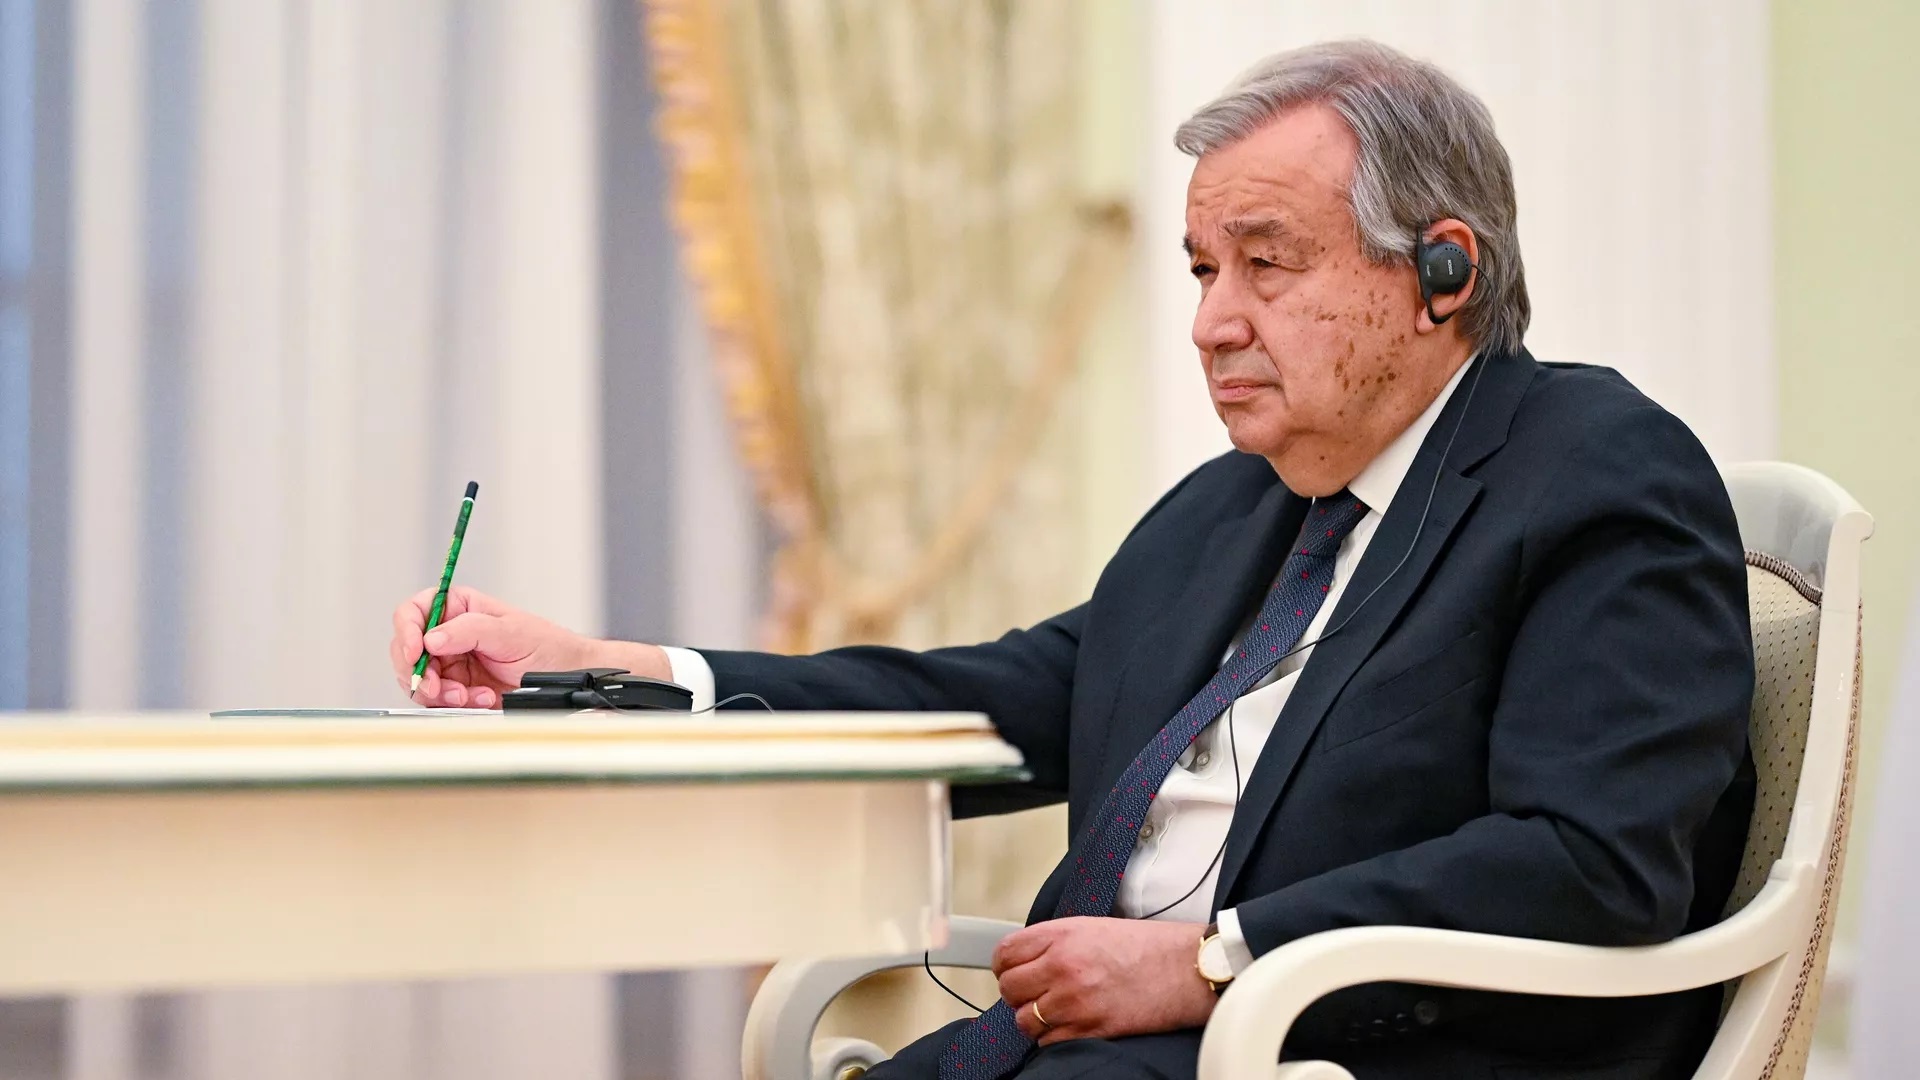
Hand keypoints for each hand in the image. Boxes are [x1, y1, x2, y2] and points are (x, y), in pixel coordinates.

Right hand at [388, 586, 668, 706]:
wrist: (567, 676)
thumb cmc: (547, 646)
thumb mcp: (511, 632)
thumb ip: (470, 630)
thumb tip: (431, 637)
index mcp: (460, 607)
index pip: (415, 611)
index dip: (407, 631)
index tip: (414, 651)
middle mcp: (451, 634)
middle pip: (407, 650)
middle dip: (421, 672)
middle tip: (438, 688)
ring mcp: (452, 663)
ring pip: (420, 679)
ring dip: (439, 692)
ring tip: (469, 696)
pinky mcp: (458, 689)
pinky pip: (438, 700)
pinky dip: (454, 704)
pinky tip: (481, 699)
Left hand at [992, 917, 1215, 1045]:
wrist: (1185, 970)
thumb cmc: (1147, 947)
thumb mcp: (1093, 927)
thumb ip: (1055, 940)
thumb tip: (1025, 959)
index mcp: (1062, 935)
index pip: (1005, 953)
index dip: (1004, 965)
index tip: (1011, 971)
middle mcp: (1062, 967)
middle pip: (1009, 988)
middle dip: (1018, 993)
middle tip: (1034, 992)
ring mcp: (1074, 1001)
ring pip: (1024, 1019)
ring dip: (1033, 1018)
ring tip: (1053, 1010)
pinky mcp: (1089, 1029)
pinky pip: (1047, 1041)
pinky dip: (1053, 1036)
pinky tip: (1070, 1024)